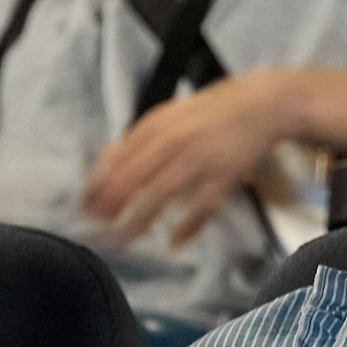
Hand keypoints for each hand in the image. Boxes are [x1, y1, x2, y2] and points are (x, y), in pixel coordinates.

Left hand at [81, 69, 300, 246]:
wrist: (262, 104)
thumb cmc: (210, 114)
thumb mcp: (170, 117)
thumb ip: (140, 138)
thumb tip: (106, 163)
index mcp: (157, 125)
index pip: (118, 158)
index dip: (100, 184)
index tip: (85, 207)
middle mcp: (175, 140)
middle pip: (133, 177)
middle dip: (112, 205)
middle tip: (97, 229)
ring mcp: (201, 158)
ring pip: (160, 193)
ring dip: (139, 219)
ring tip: (124, 240)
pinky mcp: (226, 174)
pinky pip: (203, 206)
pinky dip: (189, 226)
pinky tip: (175, 241)